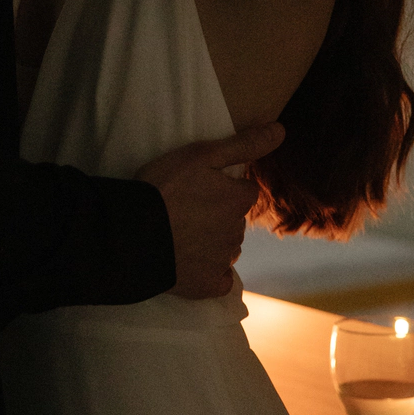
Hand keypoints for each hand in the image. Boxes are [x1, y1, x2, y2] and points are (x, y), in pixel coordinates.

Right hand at [137, 122, 283, 299]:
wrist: (132, 234)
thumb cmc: (164, 188)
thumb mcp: (201, 155)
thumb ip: (243, 144)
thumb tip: (281, 130)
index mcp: (239, 200)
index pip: (245, 191)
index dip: (224, 188)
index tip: (200, 187)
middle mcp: (238, 231)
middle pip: (235, 220)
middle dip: (218, 215)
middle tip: (185, 208)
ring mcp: (223, 260)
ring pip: (226, 247)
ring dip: (212, 241)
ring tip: (181, 232)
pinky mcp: (208, 285)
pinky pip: (219, 279)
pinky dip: (211, 273)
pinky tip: (191, 263)